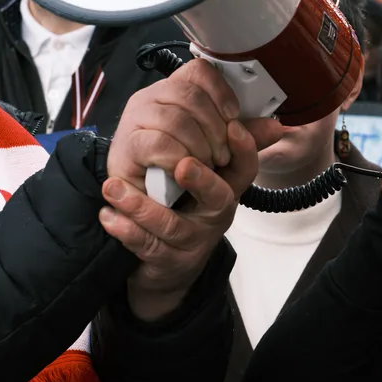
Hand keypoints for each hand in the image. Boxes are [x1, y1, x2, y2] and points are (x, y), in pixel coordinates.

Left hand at [101, 119, 258, 321]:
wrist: (168, 260)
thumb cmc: (187, 206)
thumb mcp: (209, 173)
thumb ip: (224, 141)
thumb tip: (272, 121)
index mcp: (227, 187)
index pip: (245, 168)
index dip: (244, 149)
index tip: (232, 127)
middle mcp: (215, 213)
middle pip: (219, 197)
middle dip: (202, 180)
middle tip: (182, 164)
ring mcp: (193, 239)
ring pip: (173, 225)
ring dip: (142, 207)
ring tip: (114, 188)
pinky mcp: (167, 259)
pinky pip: (146, 246)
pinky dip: (126, 231)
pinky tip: (108, 216)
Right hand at [106, 58, 284, 192]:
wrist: (149, 200)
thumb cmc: (182, 169)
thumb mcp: (222, 152)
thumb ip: (245, 138)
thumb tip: (276, 127)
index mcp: (175, 91)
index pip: (199, 70)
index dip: (221, 91)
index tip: (233, 116)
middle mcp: (152, 97)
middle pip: (191, 97)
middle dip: (215, 129)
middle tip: (222, 155)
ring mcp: (136, 119)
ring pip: (177, 120)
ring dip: (200, 147)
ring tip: (205, 164)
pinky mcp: (127, 145)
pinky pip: (158, 143)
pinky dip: (179, 159)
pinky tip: (184, 169)